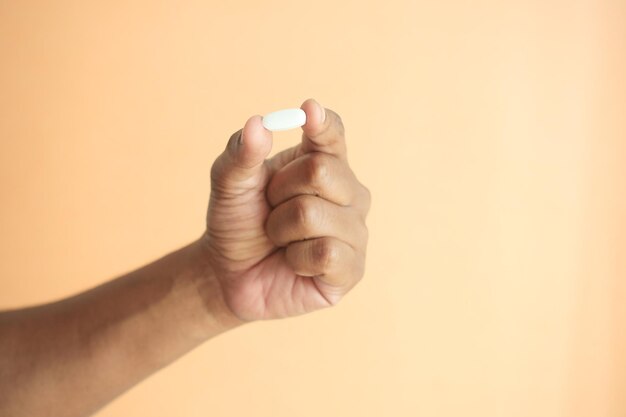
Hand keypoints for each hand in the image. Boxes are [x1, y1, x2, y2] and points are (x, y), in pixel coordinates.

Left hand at [202, 99, 369, 321]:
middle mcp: (349, 193)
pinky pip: (325, 253)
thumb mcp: (229, 184)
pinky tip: (294, 263)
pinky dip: (295, 259)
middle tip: (271, 211)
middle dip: (278, 192)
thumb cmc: (238, 221)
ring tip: (281, 239)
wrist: (229, 274)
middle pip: (320, 171)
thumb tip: (258, 123)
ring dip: (281, 229)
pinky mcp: (352, 268)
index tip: (308, 110)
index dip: (323, 123)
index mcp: (325, 162)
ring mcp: (355, 230)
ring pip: (313, 215)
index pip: (333, 134)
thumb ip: (241, 153)